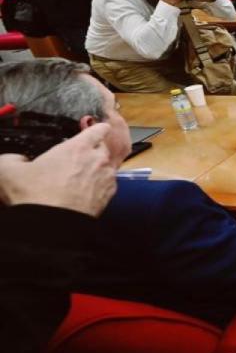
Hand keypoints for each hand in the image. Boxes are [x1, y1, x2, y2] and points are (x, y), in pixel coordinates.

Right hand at [0, 124, 115, 217]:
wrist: (54, 223)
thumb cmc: (36, 195)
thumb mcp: (9, 172)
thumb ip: (10, 160)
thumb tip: (14, 159)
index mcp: (78, 147)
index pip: (99, 128)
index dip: (96, 129)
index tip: (90, 131)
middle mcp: (97, 159)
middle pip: (104, 146)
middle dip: (95, 149)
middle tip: (80, 157)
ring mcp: (106, 176)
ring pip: (108, 165)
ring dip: (98, 167)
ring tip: (80, 177)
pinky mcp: (110, 194)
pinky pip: (110, 183)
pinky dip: (101, 184)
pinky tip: (86, 190)